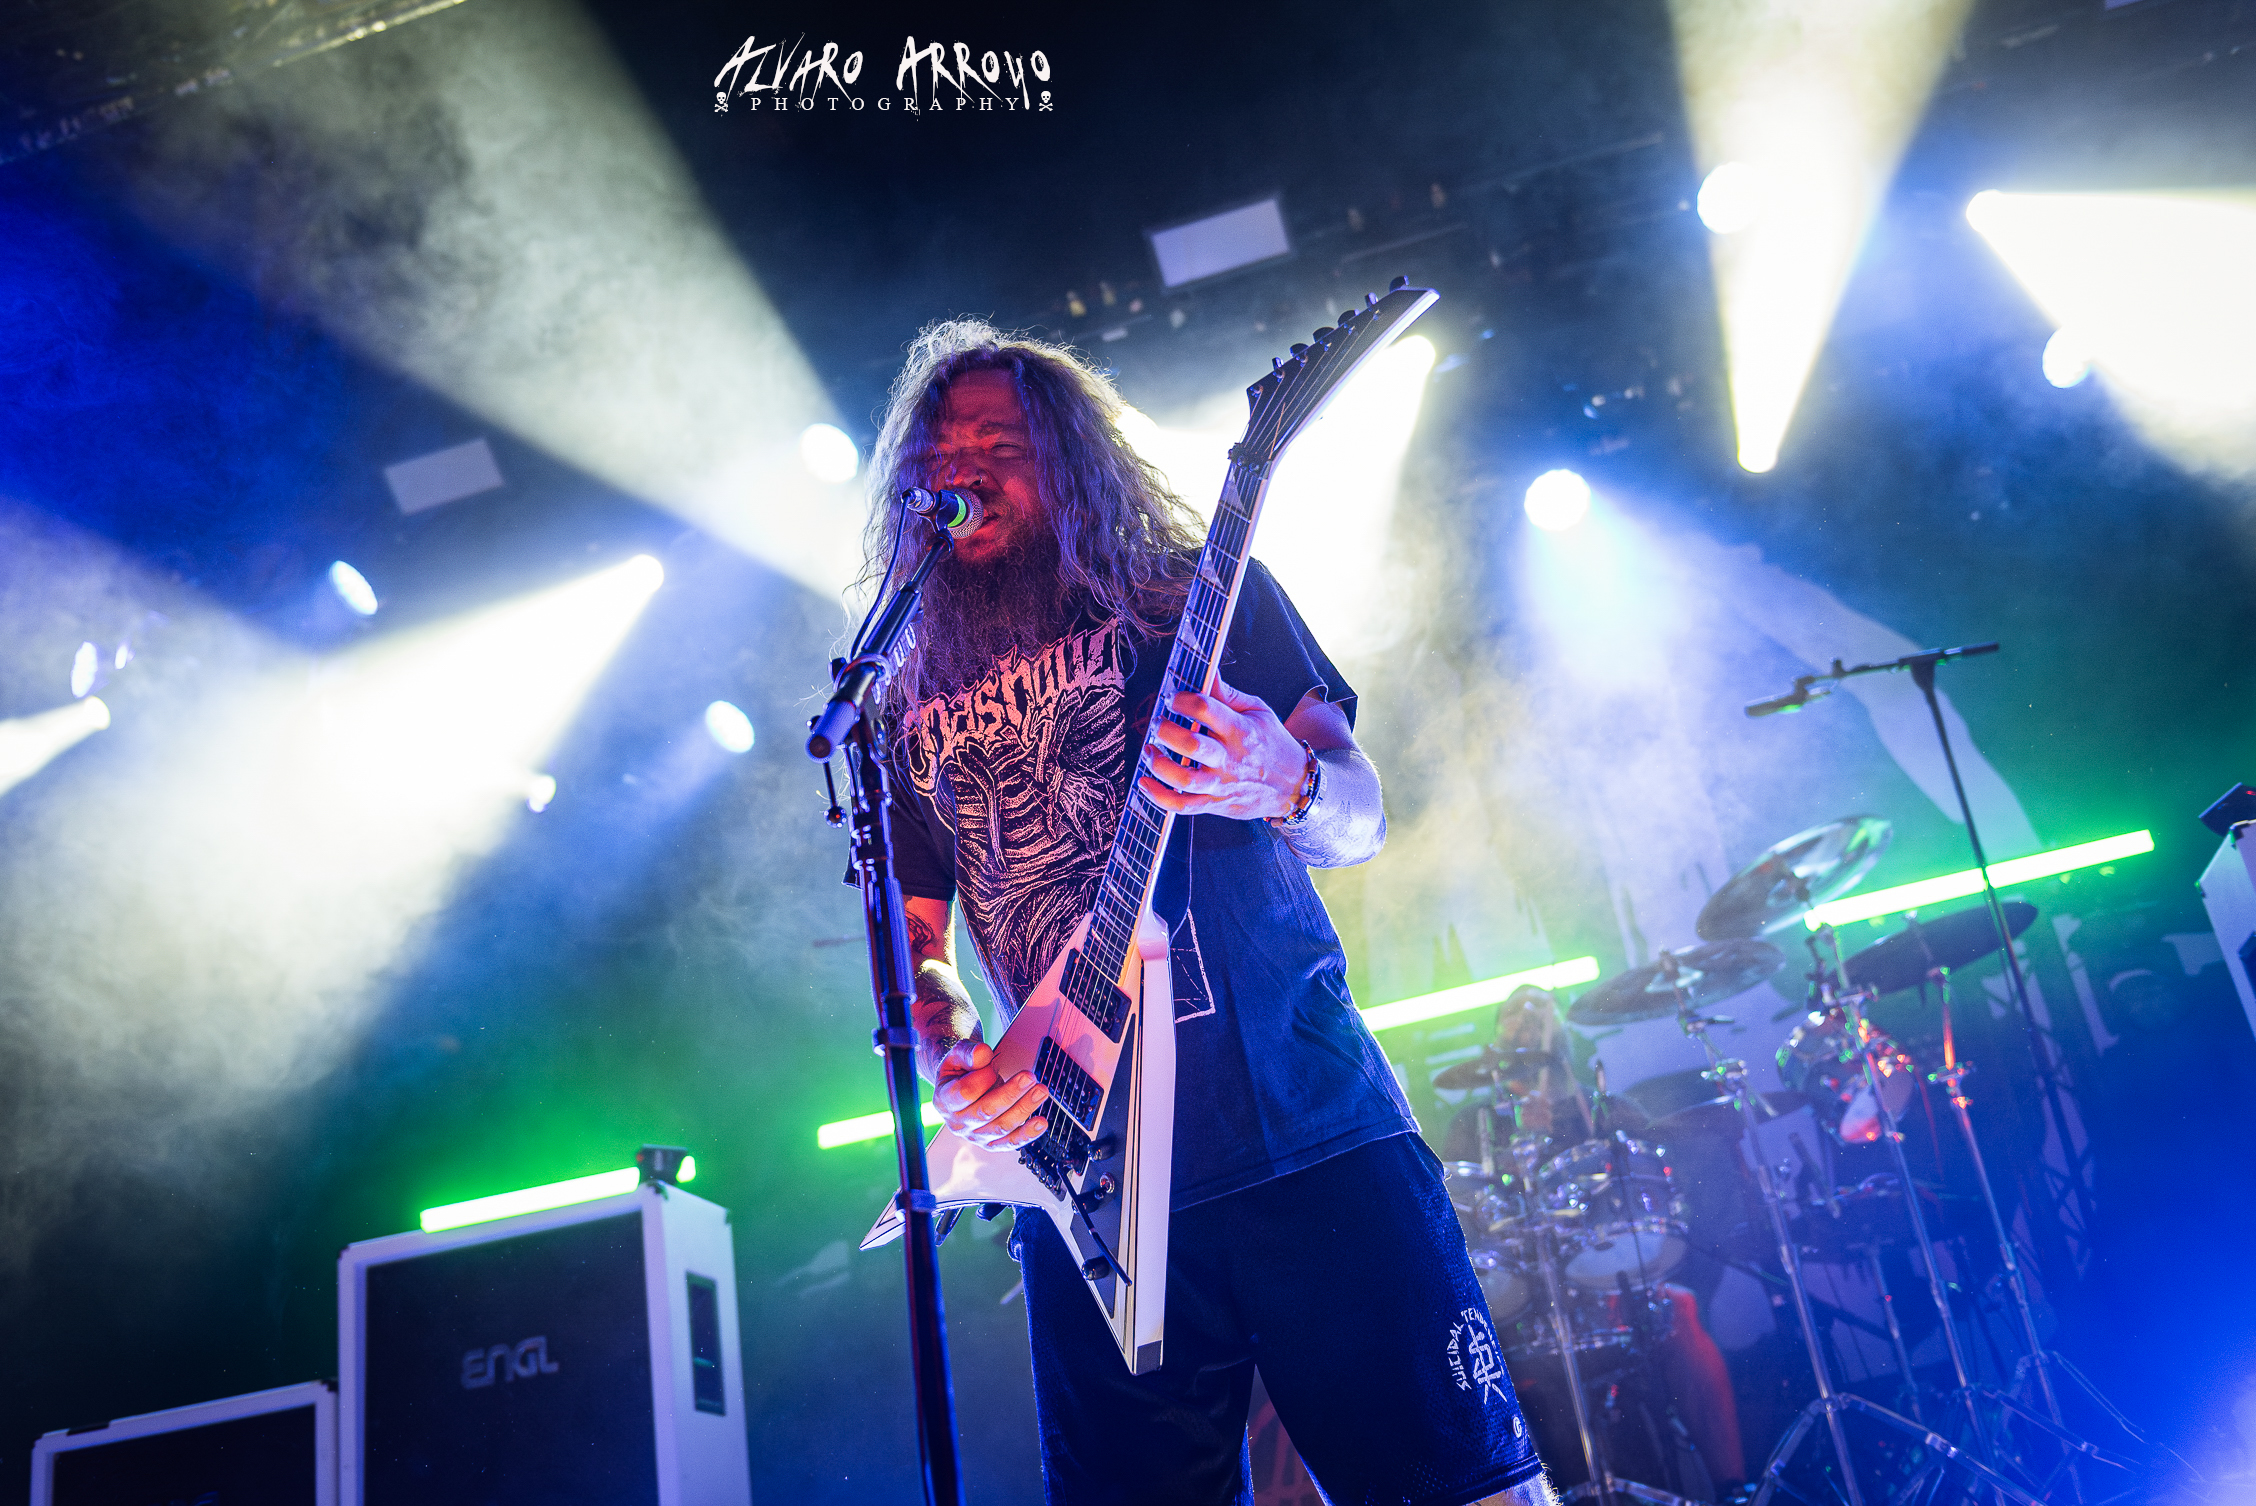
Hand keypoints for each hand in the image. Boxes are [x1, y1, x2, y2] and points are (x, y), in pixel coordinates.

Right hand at [932, 1039, 1048, 1149]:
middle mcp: (958, 1123)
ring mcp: (975, 1136)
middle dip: (1011, 1093)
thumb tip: (982, 1053)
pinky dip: (1028, 1134)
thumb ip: (968, 1052)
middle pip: (986, 1112)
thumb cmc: (961, 1071)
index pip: (964, 1092)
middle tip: (1030, 1076)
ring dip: (1024, 1109)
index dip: (983, 1077)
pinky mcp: (992, 1144)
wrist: (962, 1088)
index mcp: (944, 1101)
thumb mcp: (957, 1057)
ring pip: (1002, 1127)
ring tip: (1041, 1090)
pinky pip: (1011, 1142)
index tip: (993, 1063)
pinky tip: (1042, 1122)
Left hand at [1137, 677, 1307, 820]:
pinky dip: (1158, 797)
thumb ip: (1228, 694)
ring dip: (1158, 764)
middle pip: (1191, 745)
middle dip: (1165, 731)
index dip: (1181, 699)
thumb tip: (1207, 672)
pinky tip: (1145, 783)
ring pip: (1183, 778)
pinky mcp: (1215, 804)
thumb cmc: (1273, 745)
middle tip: (1158, 724)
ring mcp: (1221, 784)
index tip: (1173, 699)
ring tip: (1149, 751)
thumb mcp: (1258, 712)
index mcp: (1239, 729)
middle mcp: (1229, 758)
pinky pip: (1182, 805)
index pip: (1204, 708)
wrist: (1294, 785)